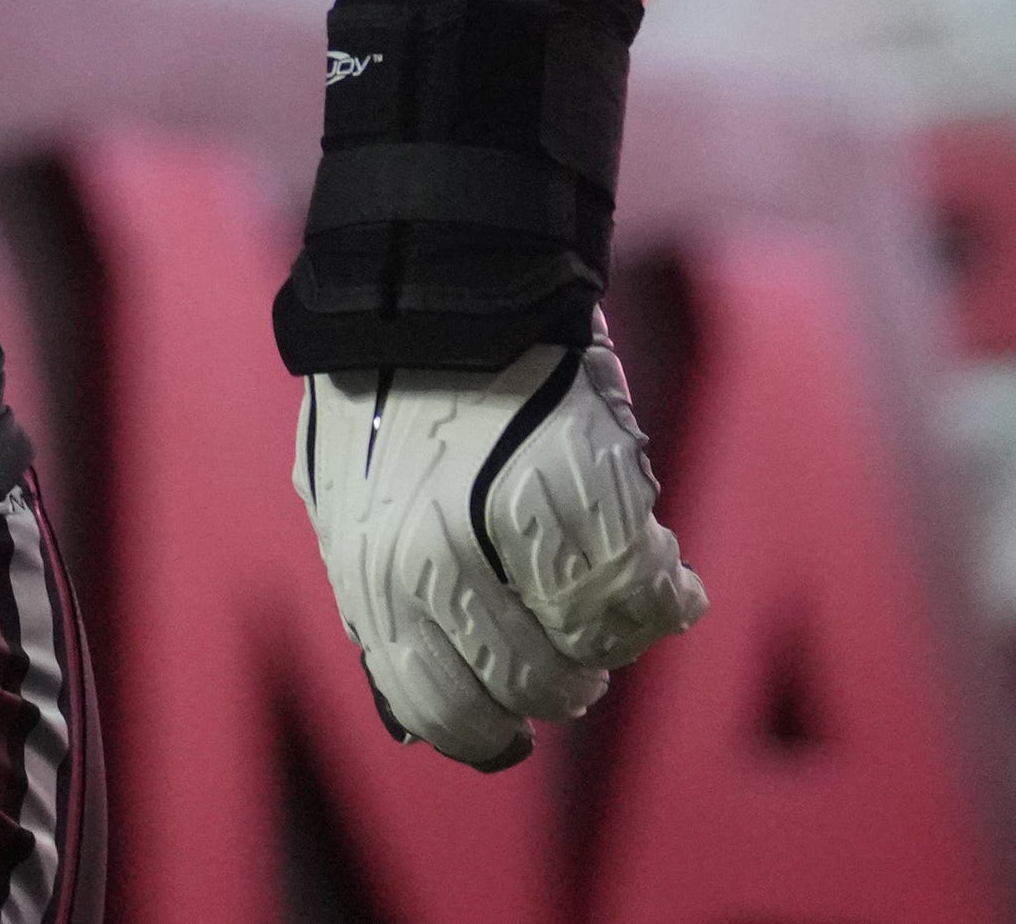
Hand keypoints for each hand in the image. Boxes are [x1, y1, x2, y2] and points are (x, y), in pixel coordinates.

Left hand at [295, 324, 707, 767]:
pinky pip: (649, 591)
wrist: (436, 279)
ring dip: (612, 635)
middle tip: (576, 665)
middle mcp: (436, 570)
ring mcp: (512, 534)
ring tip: (610, 603)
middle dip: (559, 684)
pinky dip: (665, 591)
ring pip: (597, 643)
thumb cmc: (384, 388)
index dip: (487, 734)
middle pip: (531, 685)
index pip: (442, 710)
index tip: (515, 737)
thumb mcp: (350, 500)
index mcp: (372, 578)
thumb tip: (409, 706)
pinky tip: (664, 570)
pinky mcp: (588, 492)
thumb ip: (380, 594)